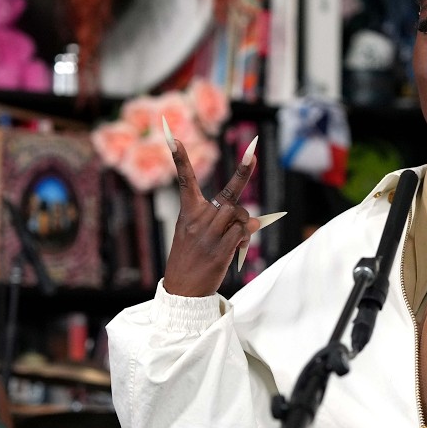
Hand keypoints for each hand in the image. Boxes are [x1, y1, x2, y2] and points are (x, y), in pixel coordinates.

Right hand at [162, 133, 260, 296]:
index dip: (180, 159)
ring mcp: (209, 235)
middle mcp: (198, 220)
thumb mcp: (195, 235)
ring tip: (237, 236)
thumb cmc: (190, 259)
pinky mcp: (219, 250)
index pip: (184, 181)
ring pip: (238, 213)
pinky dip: (246, 236)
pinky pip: (242, 232)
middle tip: (252, 152)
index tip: (174, 137)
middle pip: (230, 196)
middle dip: (243, 173)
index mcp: (188, 213)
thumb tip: (252, 220)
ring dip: (245, 221)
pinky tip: (240, 245)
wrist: (182, 290)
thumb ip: (222, 222)